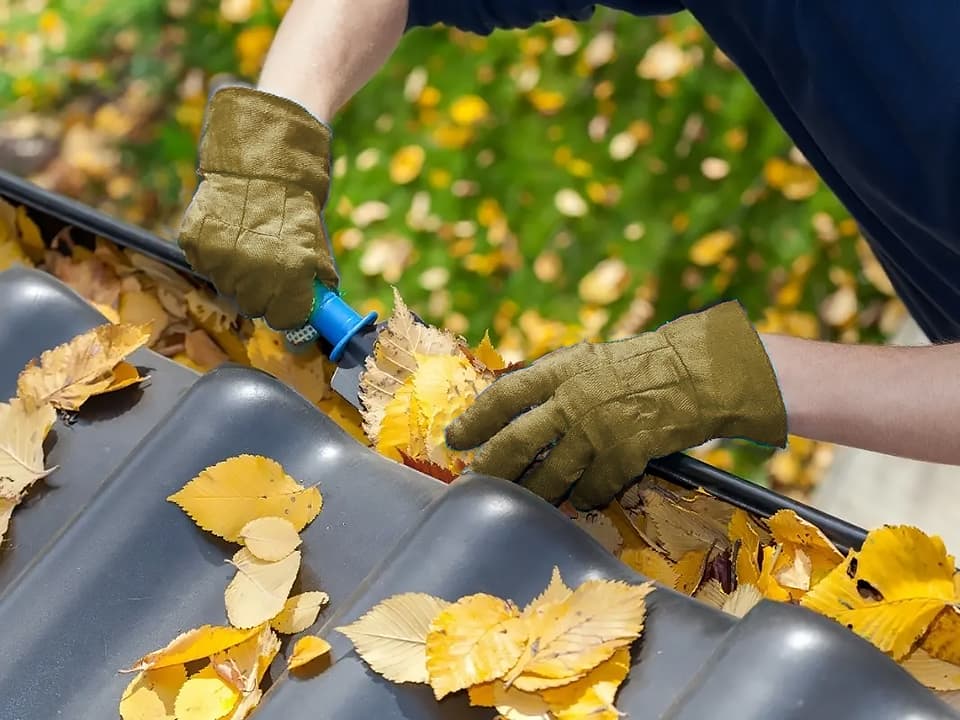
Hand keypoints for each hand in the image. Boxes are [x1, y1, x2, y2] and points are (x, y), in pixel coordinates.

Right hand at [178, 86, 338, 330]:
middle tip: (269, 271)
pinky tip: (229, 233)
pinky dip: (215, 256)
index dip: (290, 311)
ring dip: (238, 276)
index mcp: (290, 272)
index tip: (291, 303)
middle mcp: (253, 270)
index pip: (285, 318)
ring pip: (227, 288)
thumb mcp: (315, 240)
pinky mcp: (195, 241)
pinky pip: (205, 265)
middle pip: (254, 307)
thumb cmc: (295, 199)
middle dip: (264, 295)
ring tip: (248, 244)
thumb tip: (319, 311)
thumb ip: (315, 279)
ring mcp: (219, 257)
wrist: (260, 155)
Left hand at [446, 301, 786, 509]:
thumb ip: (551, 382)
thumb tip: (512, 408)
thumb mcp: (587, 361)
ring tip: (523, 500)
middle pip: (518, 443)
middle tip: (475, 482)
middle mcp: (573, 399)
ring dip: (535, 494)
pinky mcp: (625, 453)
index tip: (455, 438)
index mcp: (561, 369)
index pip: (505, 396)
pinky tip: (582, 498)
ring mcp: (599, 429)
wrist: (694, 373)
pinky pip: (592, 489)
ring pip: (552, 476)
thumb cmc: (637, 366)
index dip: (475, 419)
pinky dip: (584, 496)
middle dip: (491, 469)